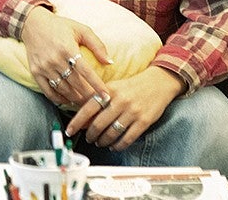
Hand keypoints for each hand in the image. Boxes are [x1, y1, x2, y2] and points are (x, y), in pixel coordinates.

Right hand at [20, 6, 111, 108]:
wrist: (32, 24)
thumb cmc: (60, 26)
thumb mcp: (81, 29)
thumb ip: (97, 45)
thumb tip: (110, 62)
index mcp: (67, 48)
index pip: (86, 72)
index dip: (97, 85)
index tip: (106, 96)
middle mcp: (55, 59)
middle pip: (76, 84)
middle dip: (89, 96)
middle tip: (99, 104)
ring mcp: (44, 67)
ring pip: (63, 89)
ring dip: (76, 99)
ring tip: (86, 104)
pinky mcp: (35, 72)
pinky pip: (48, 91)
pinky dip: (59, 99)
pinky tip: (69, 101)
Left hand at [67, 66, 184, 149]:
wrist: (158, 83)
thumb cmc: (131, 87)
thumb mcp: (112, 88)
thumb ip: (98, 101)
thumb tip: (83, 119)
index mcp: (109, 91)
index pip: (88, 108)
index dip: (76, 122)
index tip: (69, 131)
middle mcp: (119, 101)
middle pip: (98, 124)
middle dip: (90, 135)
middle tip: (88, 139)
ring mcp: (132, 112)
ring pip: (112, 133)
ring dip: (103, 141)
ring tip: (100, 142)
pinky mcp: (144, 121)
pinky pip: (128, 138)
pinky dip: (118, 145)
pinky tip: (114, 146)